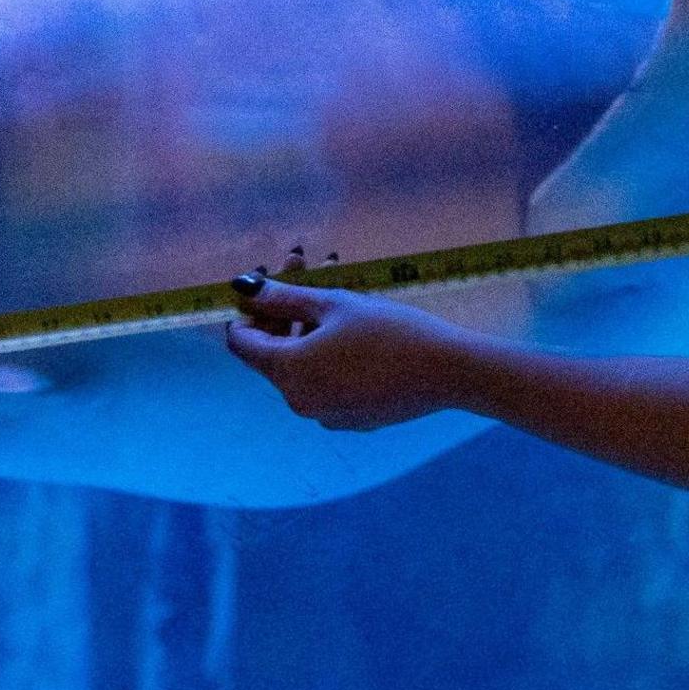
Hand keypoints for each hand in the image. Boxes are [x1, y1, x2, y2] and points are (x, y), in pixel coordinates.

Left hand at [222, 274, 496, 429]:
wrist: (447, 372)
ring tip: (337, 296)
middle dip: (282, 313)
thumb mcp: (334, 304)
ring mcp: (325, 415)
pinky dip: (329, 357)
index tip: (271, 284)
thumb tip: (242, 287)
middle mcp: (298, 400)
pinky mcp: (350, 419)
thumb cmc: (390, 331)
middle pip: (271, 354)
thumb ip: (283, 297)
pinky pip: (325, 384)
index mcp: (288, 371)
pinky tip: (357, 333)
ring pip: (300, 367)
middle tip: (306, 269)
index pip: (241, 342)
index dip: (249, 310)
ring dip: (308, 331)